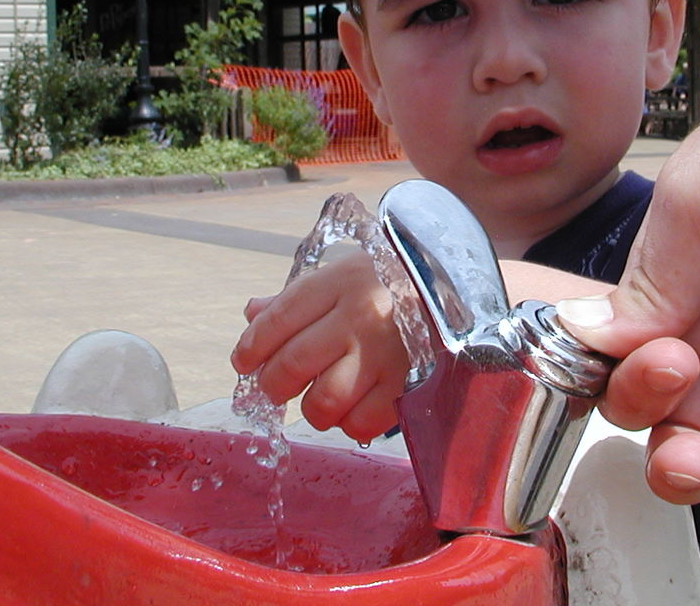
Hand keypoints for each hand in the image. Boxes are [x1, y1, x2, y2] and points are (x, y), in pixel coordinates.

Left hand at [231, 249, 408, 442]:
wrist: (455, 287)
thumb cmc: (388, 281)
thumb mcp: (342, 274)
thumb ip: (296, 298)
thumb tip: (252, 315)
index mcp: (340, 282)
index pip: (277, 320)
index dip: (251, 348)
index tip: (244, 361)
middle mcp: (361, 317)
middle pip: (292, 365)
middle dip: (272, 384)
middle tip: (275, 385)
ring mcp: (385, 354)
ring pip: (323, 401)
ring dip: (310, 407)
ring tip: (316, 397)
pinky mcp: (408, 384)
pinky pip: (361, 423)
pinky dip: (347, 423)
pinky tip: (350, 407)